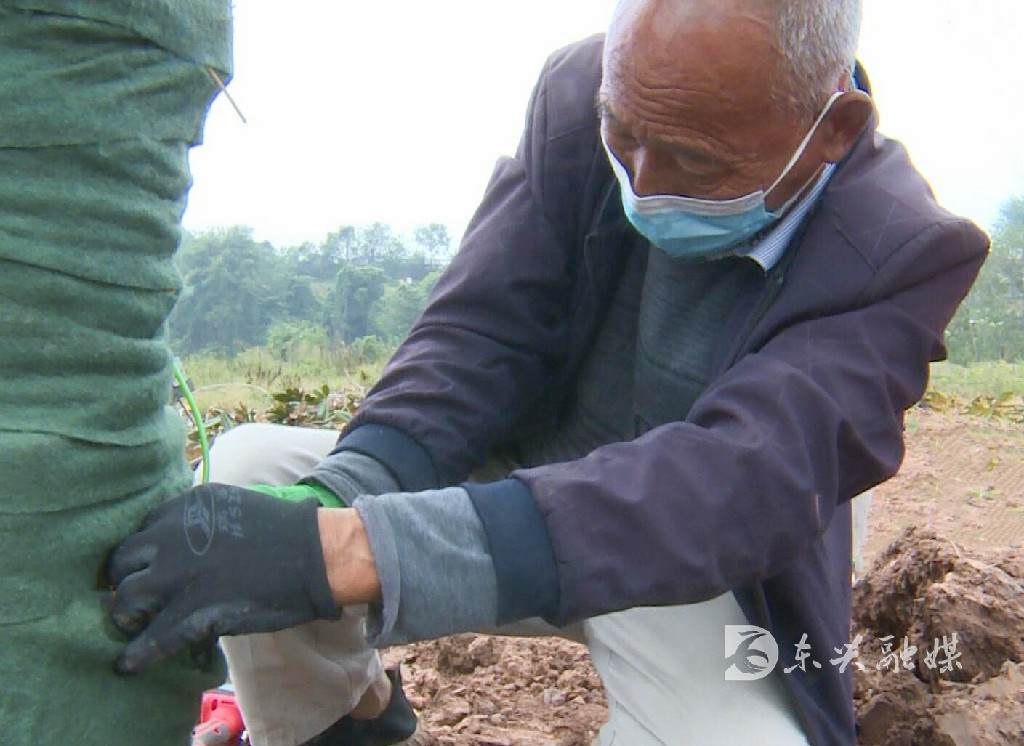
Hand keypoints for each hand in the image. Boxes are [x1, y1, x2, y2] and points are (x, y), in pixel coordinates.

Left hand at [103, 484, 340, 674]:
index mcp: (184, 508)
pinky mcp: (192, 612)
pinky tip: (128, 665)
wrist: (314, 554)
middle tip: (140, 597)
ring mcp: (179, 575)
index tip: (150, 569)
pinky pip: (152, 638)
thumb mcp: (230, 505)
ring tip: (135, 627)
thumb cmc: (283, 529)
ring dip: (126, 615)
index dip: (143, 555)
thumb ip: (198, 520)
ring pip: (125, 601)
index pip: (140, 533)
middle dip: (127, 580)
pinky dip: (136, 655)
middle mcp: (171, 537)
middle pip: (122, 563)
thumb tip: (177, 543)